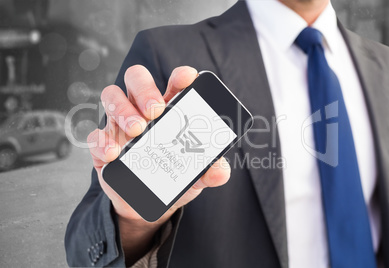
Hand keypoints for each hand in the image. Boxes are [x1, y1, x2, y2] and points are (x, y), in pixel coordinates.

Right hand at [87, 65, 230, 263]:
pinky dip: (103, 141)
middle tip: (155, 110)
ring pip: (112, 96)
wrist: (145, 205)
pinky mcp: (104, 145)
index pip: (174, 83)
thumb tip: (221, 172)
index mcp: (170, 110)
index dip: (180, 76)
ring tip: (137, 130)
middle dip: (145, 89)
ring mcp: (120, 125)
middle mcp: (142, 110)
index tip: (187, 78)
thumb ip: (208, 171)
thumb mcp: (194, 175)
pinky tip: (115, 154)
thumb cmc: (172, 177)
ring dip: (123, 110)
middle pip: (137, 79)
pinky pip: (95, 134)